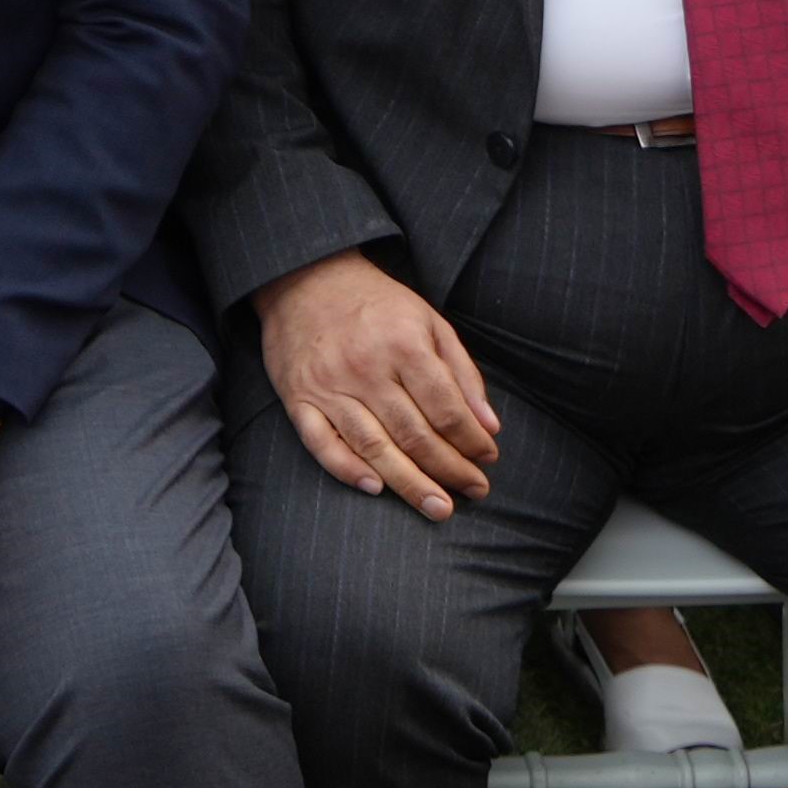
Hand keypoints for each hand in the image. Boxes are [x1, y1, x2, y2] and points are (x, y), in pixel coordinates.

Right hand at [255, 250, 499, 513]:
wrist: (306, 279)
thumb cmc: (376, 304)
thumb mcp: (429, 322)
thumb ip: (462, 373)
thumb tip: (489, 426)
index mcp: (403, 345)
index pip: (446, 408)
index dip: (471, 440)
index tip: (489, 459)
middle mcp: (366, 368)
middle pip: (415, 434)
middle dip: (450, 470)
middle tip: (474, 493)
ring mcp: (329, 386)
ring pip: (374, 446)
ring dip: (410, 483)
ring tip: (438, 508)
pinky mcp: (298, 398)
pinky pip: (321, 443)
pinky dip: (347, 469)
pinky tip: (375, 488)